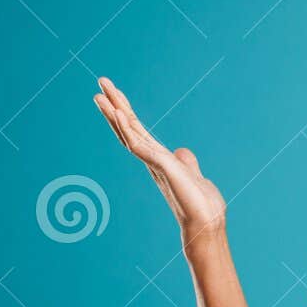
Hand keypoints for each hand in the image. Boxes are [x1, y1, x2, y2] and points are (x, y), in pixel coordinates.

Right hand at [93, 76, 226, 237]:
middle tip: (100, 81)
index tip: (113, 93)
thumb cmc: (201, 206)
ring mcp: (154, 163)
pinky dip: (127, 128)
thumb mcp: (194, 176)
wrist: (206, 225)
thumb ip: (186, 162)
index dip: (125, 112)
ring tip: (100, 94)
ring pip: (129, 133)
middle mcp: (152, 160)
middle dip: (114, 105)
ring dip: (114, 112)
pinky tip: (118, 113)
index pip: (138, 131)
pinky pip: (138, 144)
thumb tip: (181, 151)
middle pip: (129, 127)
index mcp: (159, 159)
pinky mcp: (160, 167)